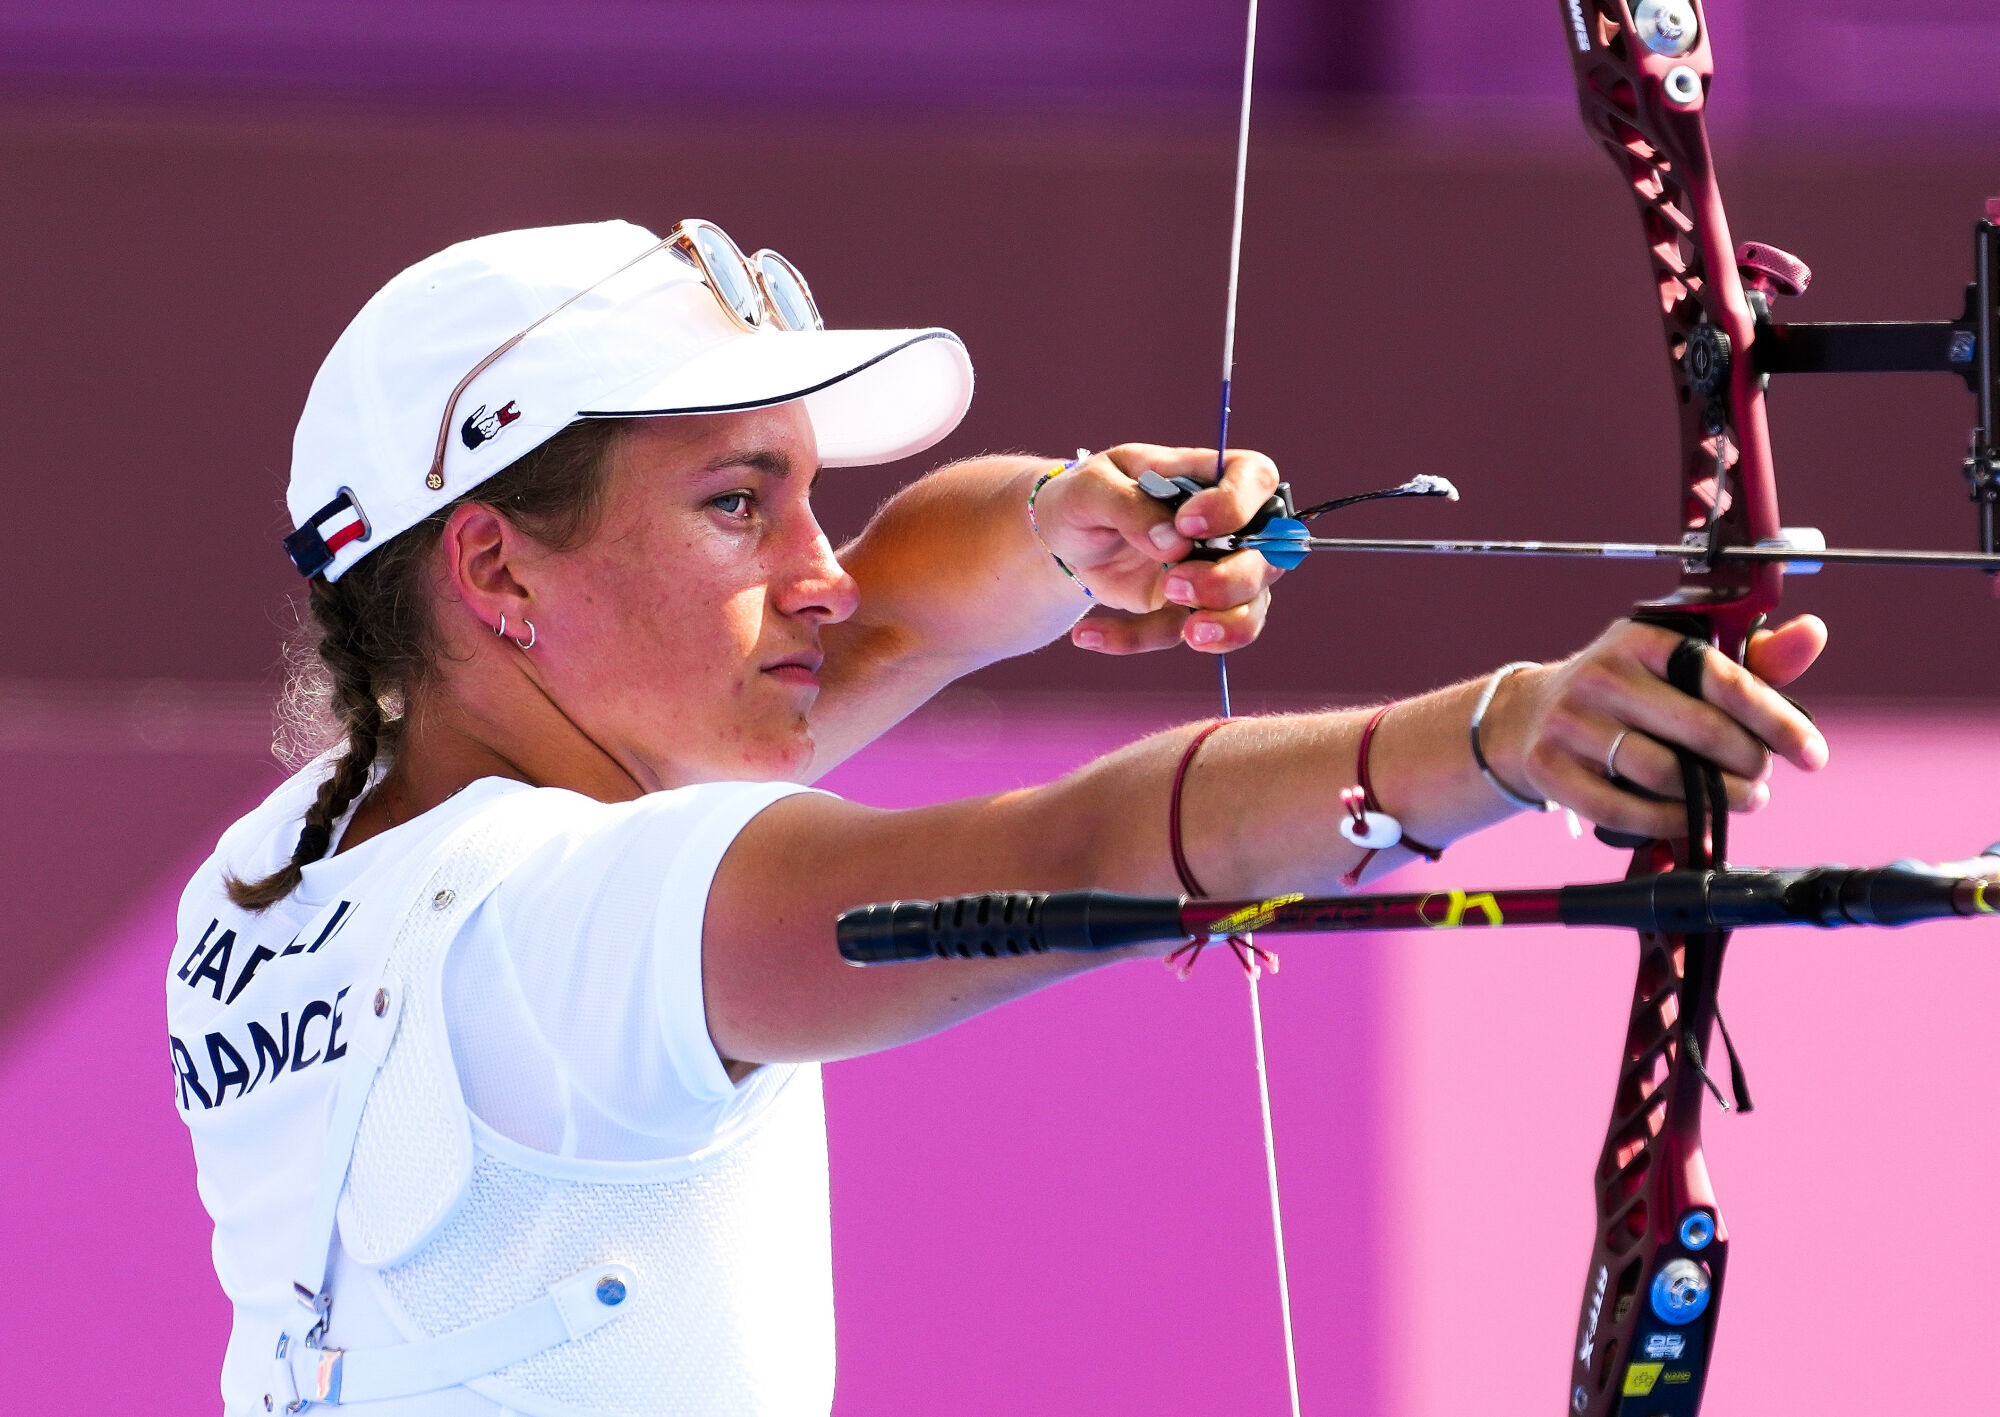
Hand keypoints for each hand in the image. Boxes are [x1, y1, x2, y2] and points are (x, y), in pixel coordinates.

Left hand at [1032, 443, 1286, 654]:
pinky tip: (1088, 633)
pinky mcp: (1184, 612)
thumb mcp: (1092, 488)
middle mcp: (1224, 527)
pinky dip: (1135, 639)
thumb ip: (1131, 506)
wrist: (1060, 538)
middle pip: (1266, 557)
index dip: (1237, 505)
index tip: (1189, 524)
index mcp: (1207, 477)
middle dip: (1230, 581)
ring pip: (1249, 608)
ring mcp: (1211, 573)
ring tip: (1189, 634)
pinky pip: (1178, 635)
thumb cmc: (1085, 496)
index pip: (1256, 478)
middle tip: (1174, 585)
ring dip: (1225, 625)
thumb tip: (1174, 543)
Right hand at [1483, 616, 1830, 840]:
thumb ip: (1751, 659)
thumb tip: (1812, 633)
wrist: (1528, 717)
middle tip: (1762, 777)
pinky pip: (1621, 810)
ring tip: (1740, 799)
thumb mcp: (1679, 666)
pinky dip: (1667, 822)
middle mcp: (1602, 675)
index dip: (1778, 721)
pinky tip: (1691, 820)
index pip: (1724, 679)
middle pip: (1700, 731)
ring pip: (1663, 774)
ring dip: (1716, 798)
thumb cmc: (1625, 692)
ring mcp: (1570, 722)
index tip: (1811, 754)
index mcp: (1642, 640)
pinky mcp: (1548, 766)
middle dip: (1749, 763)